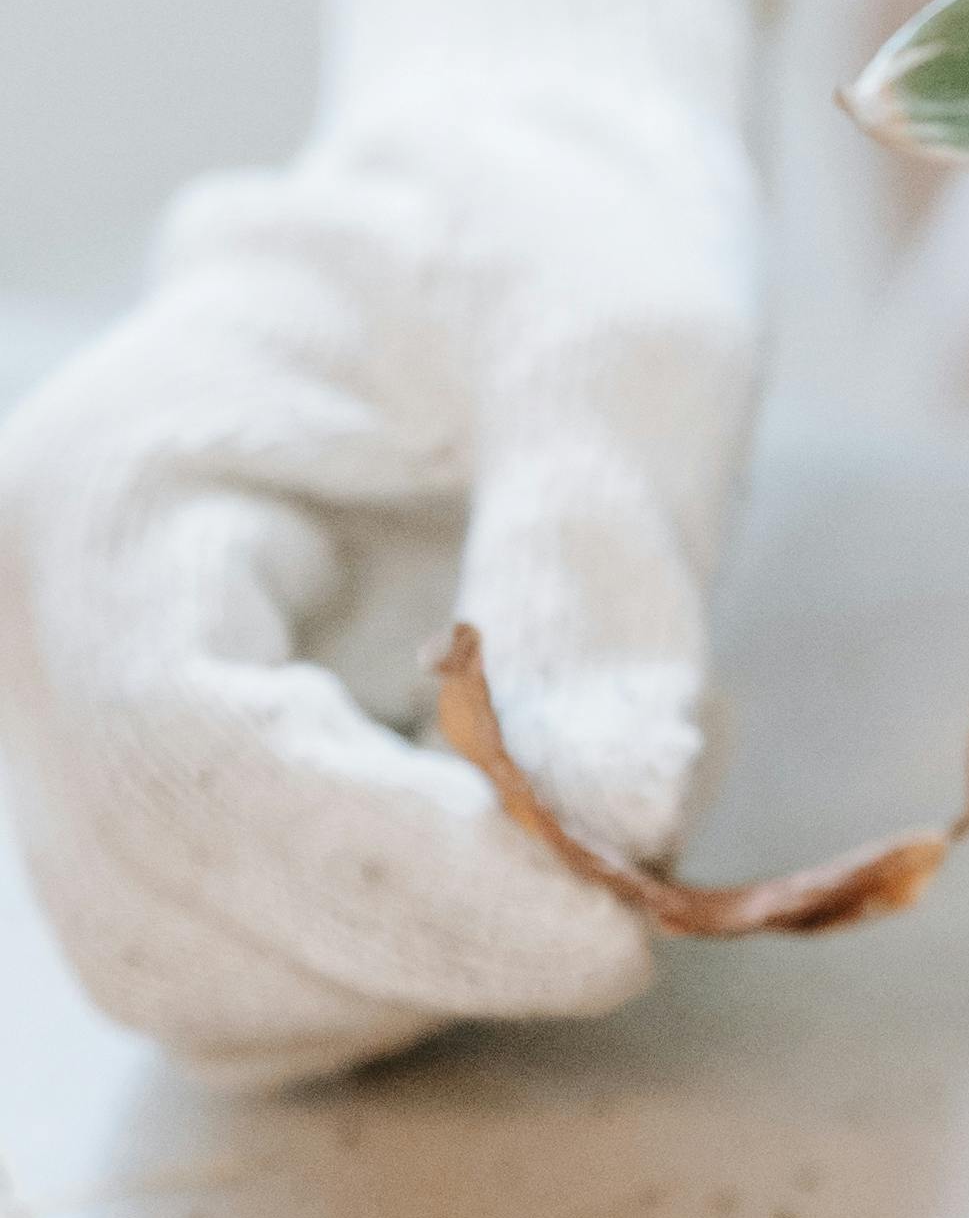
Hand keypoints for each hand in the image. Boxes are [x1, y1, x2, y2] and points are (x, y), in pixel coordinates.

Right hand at [0, 0, 767, 1081]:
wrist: (489, 231)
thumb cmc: (547, 250)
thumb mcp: (624, 347)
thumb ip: (606, 569)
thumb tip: (631, 821)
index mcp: (103, 493)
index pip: (201, 768)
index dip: (409, 884)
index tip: (623, 934)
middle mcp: (35, 639)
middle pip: (185, 917)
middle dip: (440, 934)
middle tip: (657, 829)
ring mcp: (74, 741)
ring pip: (214, 987)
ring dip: (436, 961)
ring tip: (601, 781)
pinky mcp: (162, 817)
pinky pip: (260, 982)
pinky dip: (414, 963)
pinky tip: (530, 832)